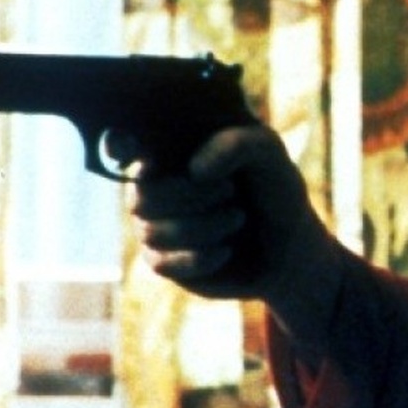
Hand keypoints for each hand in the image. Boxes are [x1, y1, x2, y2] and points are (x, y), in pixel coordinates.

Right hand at [130, 126, 339, 320]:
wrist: (289, 244)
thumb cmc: (273, 187)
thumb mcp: (268, 154)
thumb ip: (238, 144)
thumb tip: (194, 170)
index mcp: (168, 150)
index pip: (120, 144)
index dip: (117, 149)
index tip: (145, 161)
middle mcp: (151, 186)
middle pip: (139, 196)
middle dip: (190, 196)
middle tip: (229, 191)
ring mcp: (153, 224)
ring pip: (151, 231)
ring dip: (203, 226)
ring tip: (238, 217)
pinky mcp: (163, 260)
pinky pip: (162, 262)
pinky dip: (201, 257)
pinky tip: (226, 249)